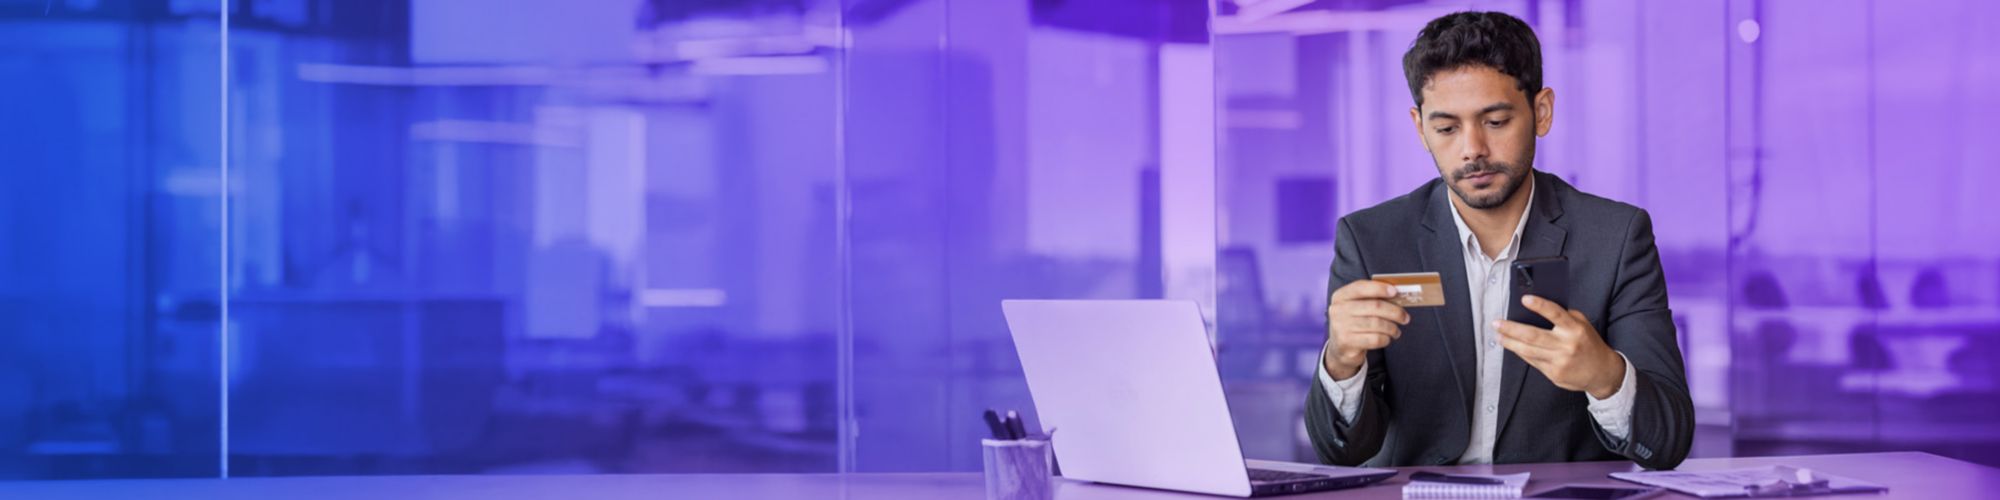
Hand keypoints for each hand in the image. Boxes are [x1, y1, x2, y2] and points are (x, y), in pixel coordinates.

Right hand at [1323, 280, 1410, 379]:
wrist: (1340, 347)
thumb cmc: (1355, 322)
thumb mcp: (1357, 307)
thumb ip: (1373, 298)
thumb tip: (1397, 295)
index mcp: (1341, 296)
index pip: (1361, 287)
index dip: (1379, 288)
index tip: (1395, 292)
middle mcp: (1338, 310)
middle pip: (1374, 306)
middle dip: (1395, 312)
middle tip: (1405, 318)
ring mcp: (1340, 327)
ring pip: (1377, 324)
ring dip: (1392, 328)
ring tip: (1396, 331)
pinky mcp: (1346, 342)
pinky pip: (1375, 339)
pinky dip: (1386, 339)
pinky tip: (1386, 339)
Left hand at [1493, 295, 1625, 398]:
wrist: (1602, 372)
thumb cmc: (1588, 343)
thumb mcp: (1582, 325)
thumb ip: (1564, 316)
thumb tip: (1537, 308)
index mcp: (1575, 329)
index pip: (1556, 314)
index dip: (1540, 305)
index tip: (1525, 298)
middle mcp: (1567, 345)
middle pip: (1533, 336)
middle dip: (1512, 329)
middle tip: (1496, 322)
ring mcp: (1560, 361)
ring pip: (1528, 351)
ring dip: (1510, 342)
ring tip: (1498, 335)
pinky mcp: (1554, 374)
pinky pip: (1532, 361)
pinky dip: (1520, 353)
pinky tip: (1512, 346)